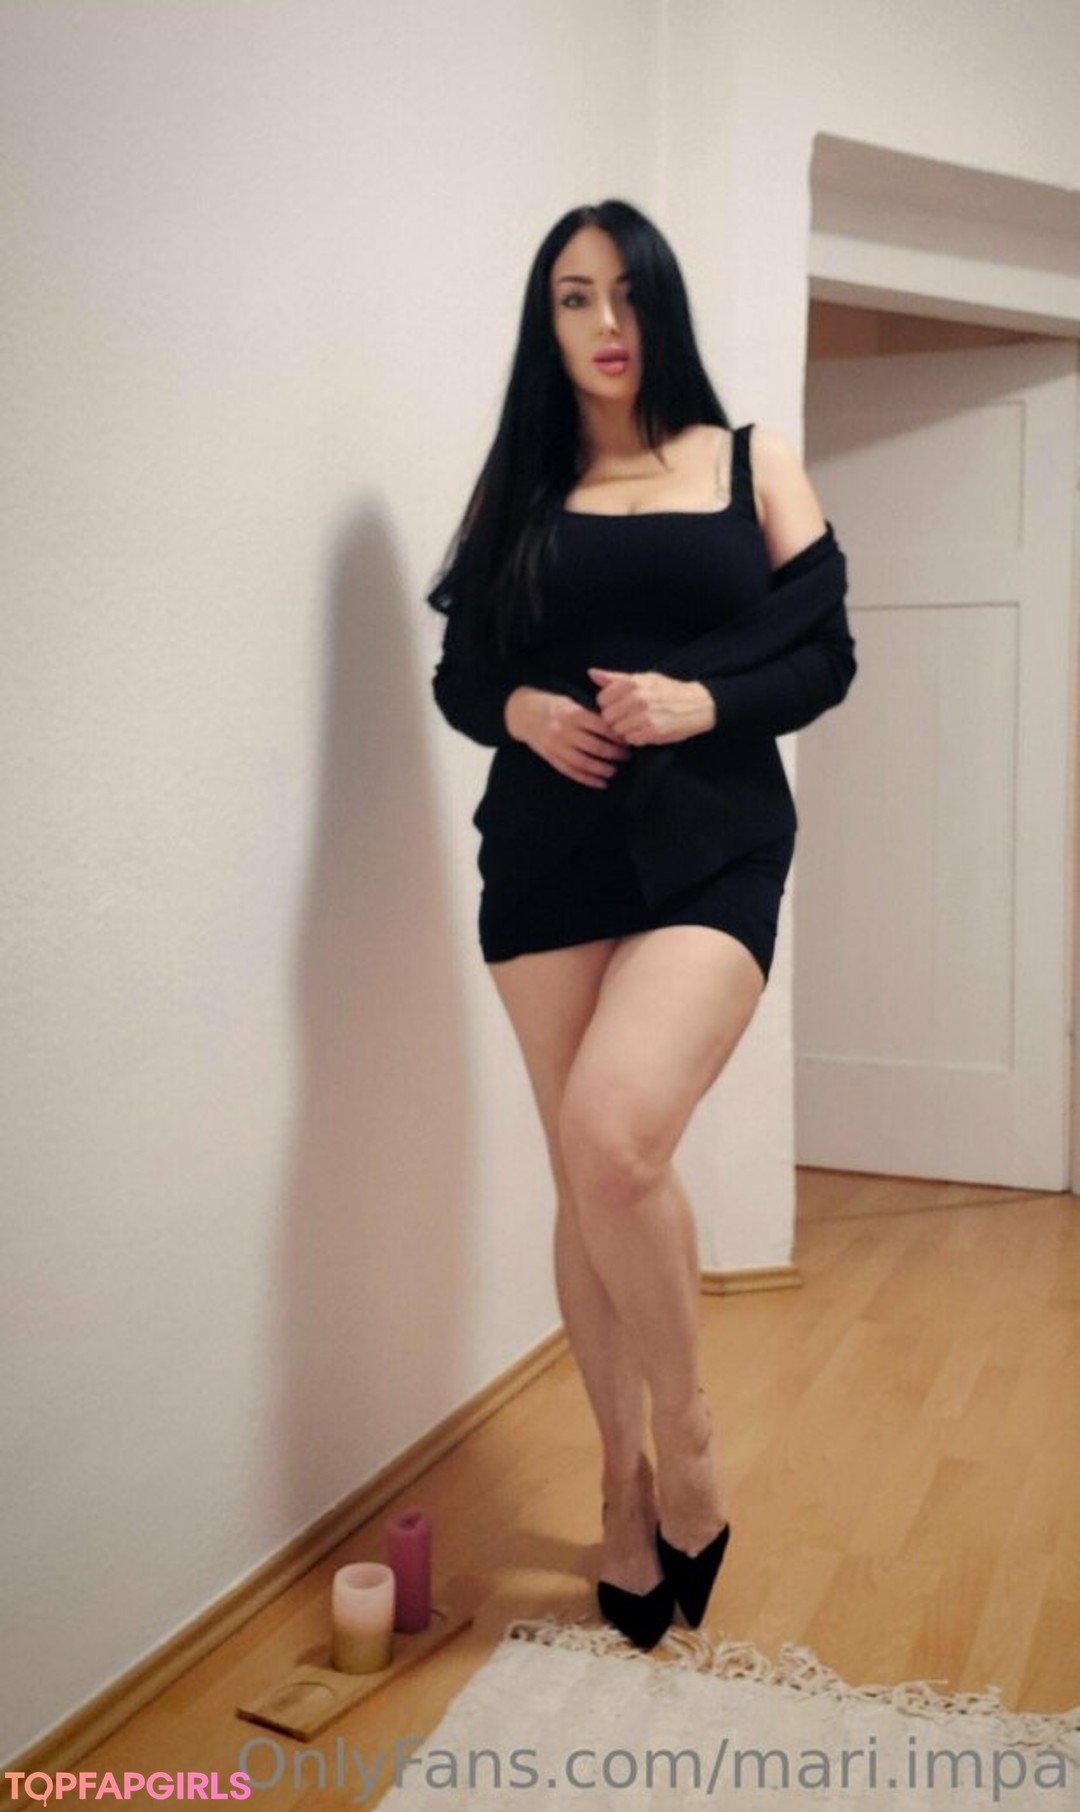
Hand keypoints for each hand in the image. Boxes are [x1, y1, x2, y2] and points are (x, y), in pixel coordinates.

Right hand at [505, 686, 630, 788]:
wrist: (524, 713)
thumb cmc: (554, 706)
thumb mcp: (571, 702)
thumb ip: (591, 714)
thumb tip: (617, 725)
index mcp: (573, 714)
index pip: (601, 727)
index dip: (617, 736)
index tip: (628, 739)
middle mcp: (564, 731)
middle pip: (595, 747)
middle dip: (614, 754)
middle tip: (627, 756)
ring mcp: (556, 746)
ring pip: (584, 762)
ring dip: (602, 769)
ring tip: (614, 771)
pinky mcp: (551, 758)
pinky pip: (571, 772)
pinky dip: (587, 779)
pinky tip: (600, 783)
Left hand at [588, 668, 716, 744]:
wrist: (697, 705)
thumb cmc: (668, 691)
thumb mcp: (644, 678)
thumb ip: (616, 678)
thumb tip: (592, 673)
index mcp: (633, 683)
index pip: (602, 699)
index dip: (608, 705)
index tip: (619, 706)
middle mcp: (638, 698)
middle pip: (607, 717)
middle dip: (615, 719)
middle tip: (629, 717)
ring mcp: (645, 716)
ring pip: (617, 730)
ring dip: (624, 730)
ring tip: (638, 724)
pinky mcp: (653, 732)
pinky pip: (630, 740)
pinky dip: (635, 738)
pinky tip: (644, 731)